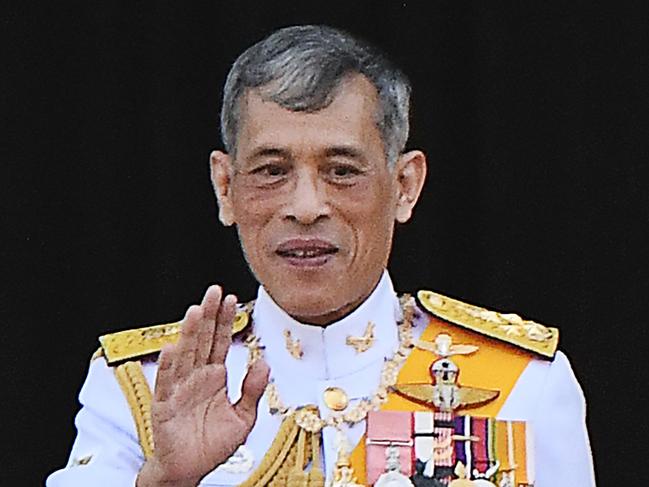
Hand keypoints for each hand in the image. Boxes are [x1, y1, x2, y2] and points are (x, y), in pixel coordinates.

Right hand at [136, 286, 268, 486]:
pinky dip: (169, 366)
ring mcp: (179, 389)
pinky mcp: (165, 405)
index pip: (220, 341)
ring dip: (190, 333)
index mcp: (214, 376)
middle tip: (214, 292)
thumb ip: (253, 390)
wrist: (189, 471)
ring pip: (185, 354)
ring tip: (195, 311)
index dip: (225, 321)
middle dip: (208, 315)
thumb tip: (264, 363)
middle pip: (202, 340)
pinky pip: (167, 383)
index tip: (230, 299)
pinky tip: (173, 347)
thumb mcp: (243, 417)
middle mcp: (196, 377)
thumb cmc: (212, 445)